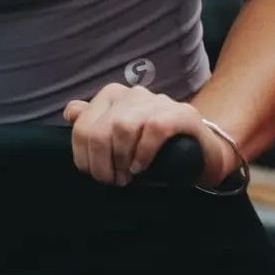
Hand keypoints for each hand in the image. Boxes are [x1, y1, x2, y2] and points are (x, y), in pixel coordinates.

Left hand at [63, 83, 236, 187]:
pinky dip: (143, 153)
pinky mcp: (183, 114)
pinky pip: (154, 129)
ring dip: (121, 158)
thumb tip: (71, 113)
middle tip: (112, 180)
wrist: (204, 153)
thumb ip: (94, 125)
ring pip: (123, 126)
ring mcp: (159, 101)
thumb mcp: (120, 140)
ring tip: (127, 176)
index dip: (82, 155)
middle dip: (101, 161)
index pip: (81, 124)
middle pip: (99, 128)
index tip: (94, 174)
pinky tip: (141, 168)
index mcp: (113, 96)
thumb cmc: (156, 149)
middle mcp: (134, 94)